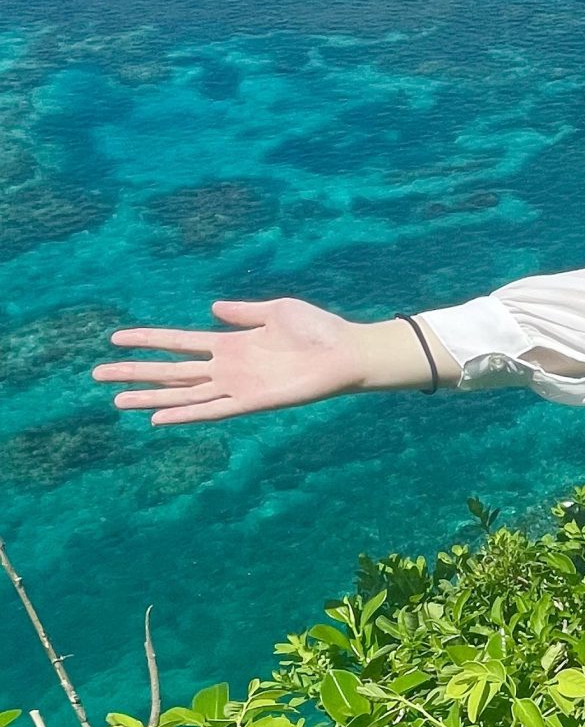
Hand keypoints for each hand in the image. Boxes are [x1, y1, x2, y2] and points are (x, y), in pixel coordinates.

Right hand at [93, 298, 370, 425]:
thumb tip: (212, 308)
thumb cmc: (318, 329)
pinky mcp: (251, 402)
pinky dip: (184, 414)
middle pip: (171, 371)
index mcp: (230, 343)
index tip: (116, 339)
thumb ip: (243, 312)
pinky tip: (158, 418)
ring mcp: (236, 385)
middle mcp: (227, 367)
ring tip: (116, 399)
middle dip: (135, 372)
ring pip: (182, 393)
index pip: (178, 342)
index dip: (148, 340)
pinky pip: (210, 410)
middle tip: (97, 373)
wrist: (346, 352)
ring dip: (150, 397)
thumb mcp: (276, 310)